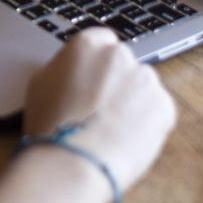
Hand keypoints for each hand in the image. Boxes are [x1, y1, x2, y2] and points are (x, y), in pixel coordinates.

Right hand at [23, 27, 175, 193]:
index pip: (100, 42)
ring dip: (132, 102)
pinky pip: (157, 110)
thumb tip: (69, 73)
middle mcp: (119, 55)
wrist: (75, 161)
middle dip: (115, 83)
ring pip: (141, 87)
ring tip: (112, 129)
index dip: (96, 65)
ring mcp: (145, 79)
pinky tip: (127, 137)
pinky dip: (147, 122)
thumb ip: (61, 70)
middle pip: (122, 64)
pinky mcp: (163, 104)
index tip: (92, 81)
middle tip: (99, 110)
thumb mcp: (39, 86)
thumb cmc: (51, 127)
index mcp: (87, 45)